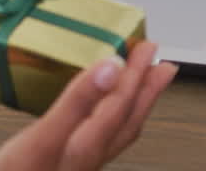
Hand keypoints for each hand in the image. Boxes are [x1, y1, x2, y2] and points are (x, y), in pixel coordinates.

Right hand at [0, 41, 176, 170]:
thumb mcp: (42, 137)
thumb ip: (78, 102)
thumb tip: (112, 69)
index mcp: (88, 145)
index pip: (121, 102)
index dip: (134, 72)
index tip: (144, 47)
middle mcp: (89, 157)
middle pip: (127, 119)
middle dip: (146, 90)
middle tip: (163, 65)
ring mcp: (79, 165)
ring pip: (118, 131)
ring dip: (133, 104)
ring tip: (144, 85)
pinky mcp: (65, 167)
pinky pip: (101, 137)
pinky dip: (109, 118)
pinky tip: (97, 115)